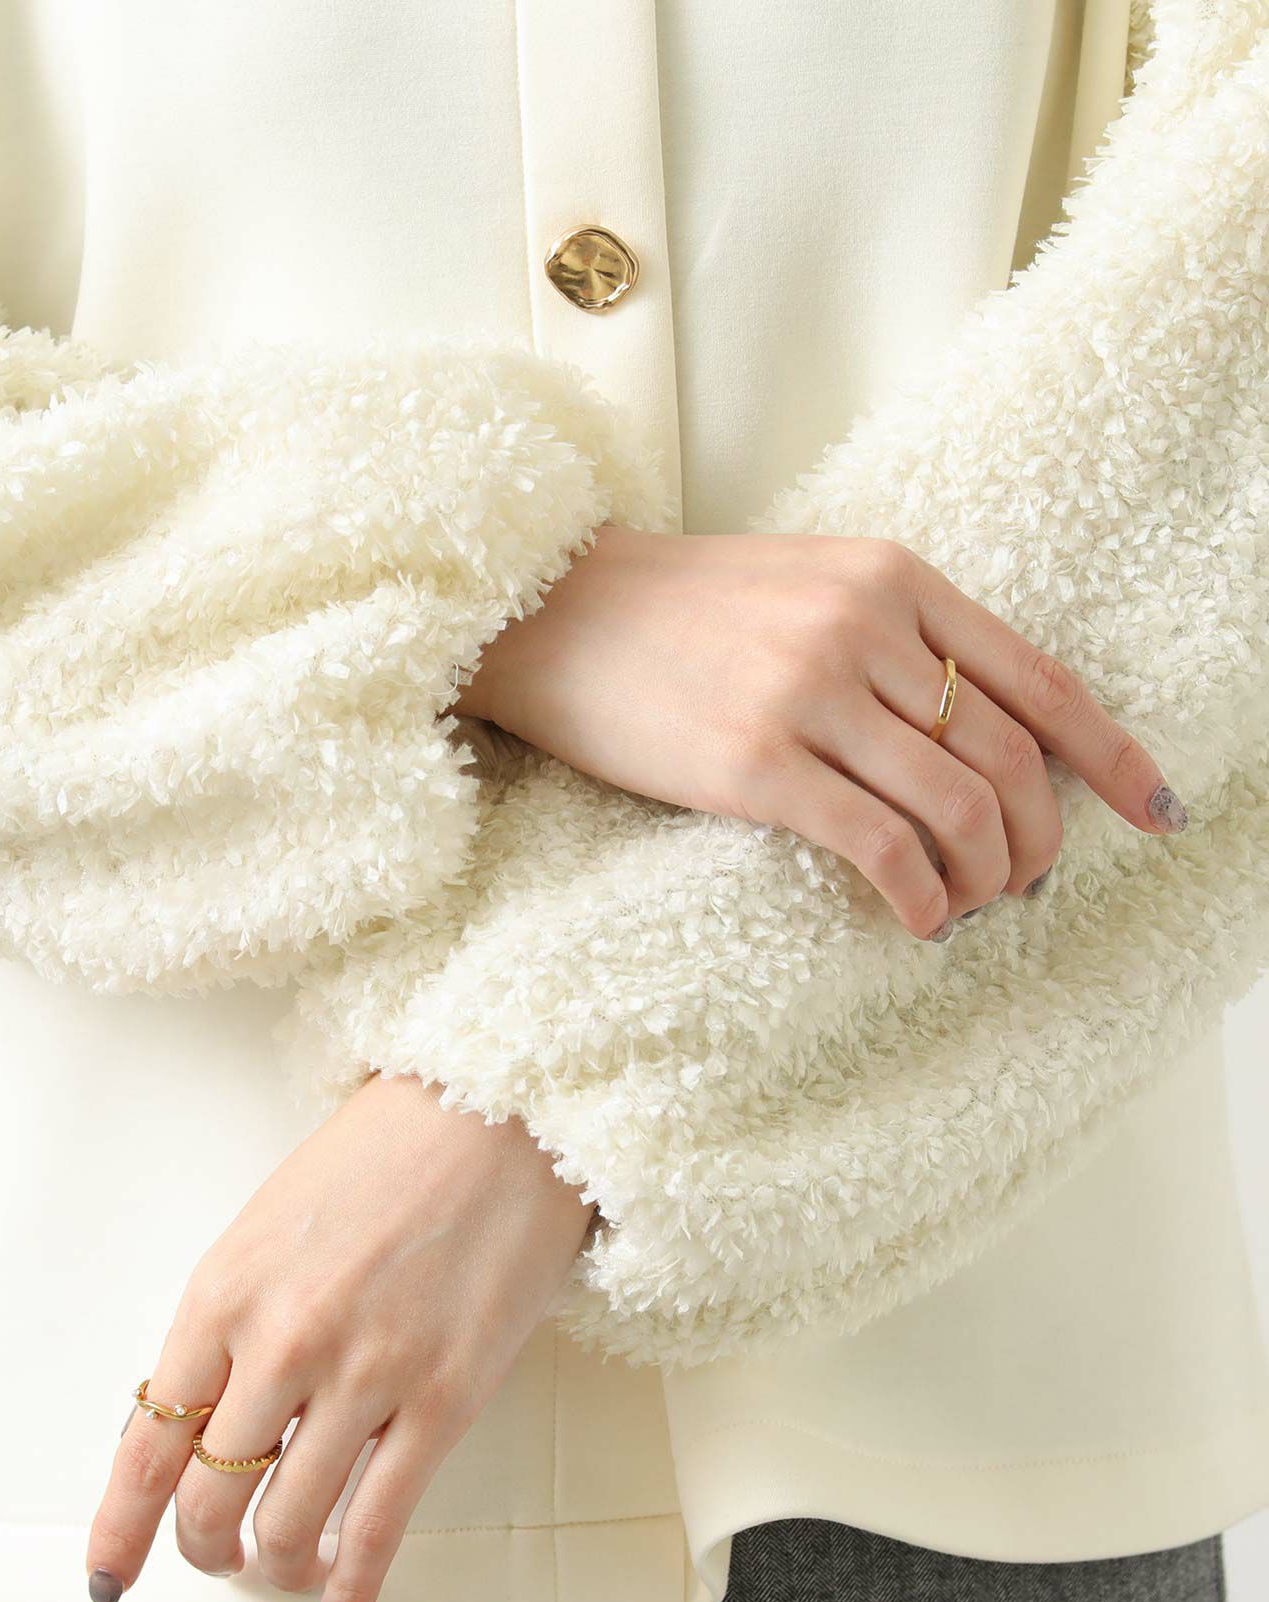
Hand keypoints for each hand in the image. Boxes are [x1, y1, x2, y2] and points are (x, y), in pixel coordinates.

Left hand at [85, 1072, 593, 1601]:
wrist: (493, 1111)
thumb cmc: (380, 1157)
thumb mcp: (267, 1227)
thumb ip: (228, 1324)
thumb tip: (198, 1422)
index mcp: (223, 1293)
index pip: (147, 1445)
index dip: (121, 1528)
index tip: (111, 1571)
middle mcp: (281, 1342)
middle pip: (209, 1500)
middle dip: (203, 1551)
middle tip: (218, 1558)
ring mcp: (366, 1374)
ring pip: (288, 1526)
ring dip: (276, 1566)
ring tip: (287, 1566)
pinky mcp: (445, 1396)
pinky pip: (382, 1521)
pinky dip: (356, 1578)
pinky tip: (345, 1594)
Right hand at [456, 528, 1186, 938]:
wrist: (551, 613)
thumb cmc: (678, 611)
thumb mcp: (807, 585)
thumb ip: (895, 633)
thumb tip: (976, 728)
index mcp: (891, 579)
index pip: (1038, 679)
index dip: (1110, 756)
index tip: (1154, 810)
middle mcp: (864, 628)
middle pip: (1009, 757)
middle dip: (1040, 840)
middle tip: (1026, 883)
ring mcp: (808, 693)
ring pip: (958, 806)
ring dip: (987, 877)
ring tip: (970, 905)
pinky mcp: (753, 762)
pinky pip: (880, 844)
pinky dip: (922, 894)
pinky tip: (920, 920)